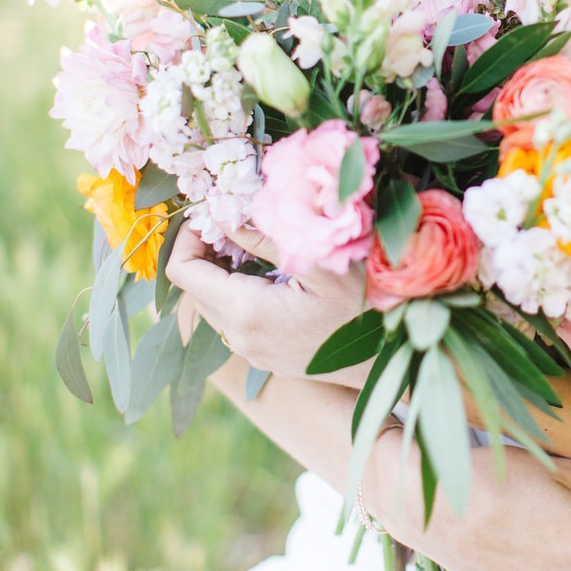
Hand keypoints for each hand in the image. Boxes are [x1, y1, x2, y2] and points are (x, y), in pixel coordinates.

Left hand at [165, 223, 369, 379]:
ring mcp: (251, 352)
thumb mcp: (318, 259)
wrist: (388, 358)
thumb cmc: (363, 304)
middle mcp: (240, 337)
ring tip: (249, 244)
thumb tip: (225, 214)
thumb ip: (265, 236)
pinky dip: (235, 292)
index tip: (211, 213)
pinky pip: (231, 320)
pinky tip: (266, 274)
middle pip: (193, 289)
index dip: (186, 237)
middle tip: (233, 220)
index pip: (182, 272)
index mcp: (246, 311)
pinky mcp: (264, 357)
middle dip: (204, 250)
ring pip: (211, 304)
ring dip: (219, 272)